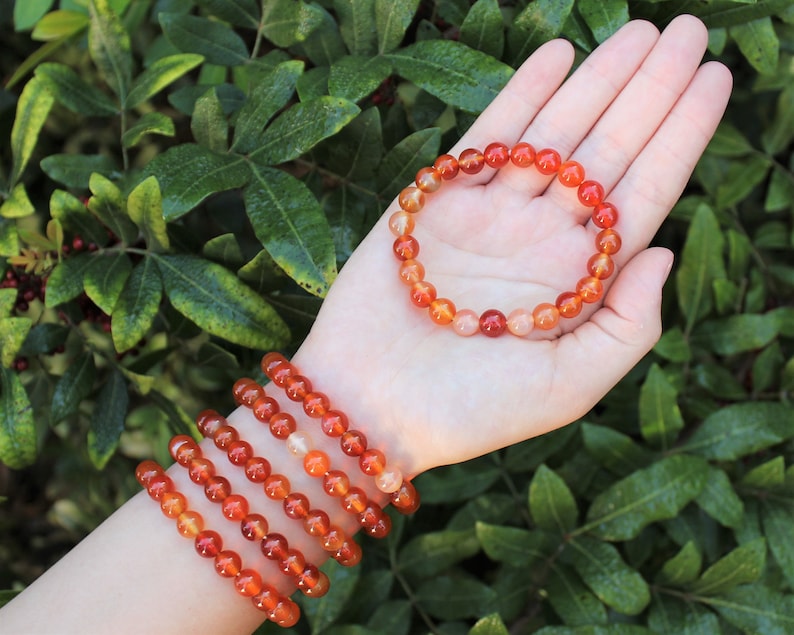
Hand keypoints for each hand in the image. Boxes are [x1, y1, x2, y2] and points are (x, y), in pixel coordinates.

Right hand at [295, 15, 731, 475]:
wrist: (372, 406)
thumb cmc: (471, 410)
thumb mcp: (570, 386)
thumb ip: (628, 324)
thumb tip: (663, 251)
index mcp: (579, 279)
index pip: (644, 193)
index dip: (682, 135)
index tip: (714, 79)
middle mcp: (541, 238)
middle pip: (609, 150)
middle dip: (650, 90)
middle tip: (687, 31)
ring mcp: (490, 215)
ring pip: (555, 132)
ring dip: (597, 80)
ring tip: (638, 32)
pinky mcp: (437, 201)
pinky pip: (486, 136)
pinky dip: (520, 95)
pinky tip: (556, 55)